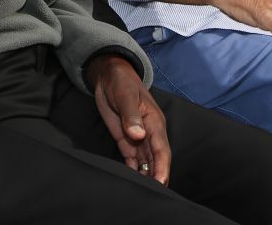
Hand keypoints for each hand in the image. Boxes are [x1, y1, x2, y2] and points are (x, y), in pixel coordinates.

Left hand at [86, 54, 169, 185]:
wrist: (110, 76)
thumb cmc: (121, 81)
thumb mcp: (125, 95)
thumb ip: (131, 115)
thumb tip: (138, 134)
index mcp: (154, 122)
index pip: (162, 149)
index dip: (162, 167)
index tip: (160, 182)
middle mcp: (149, 133)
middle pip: (156, 160)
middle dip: (156, 177)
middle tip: (153, 195)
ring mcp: (138, 137)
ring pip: (146, 162)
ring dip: (146, 176)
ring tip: (143, 193)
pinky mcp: (127, 139)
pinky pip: (133, 159)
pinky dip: (134, 170)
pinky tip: (132, 181)